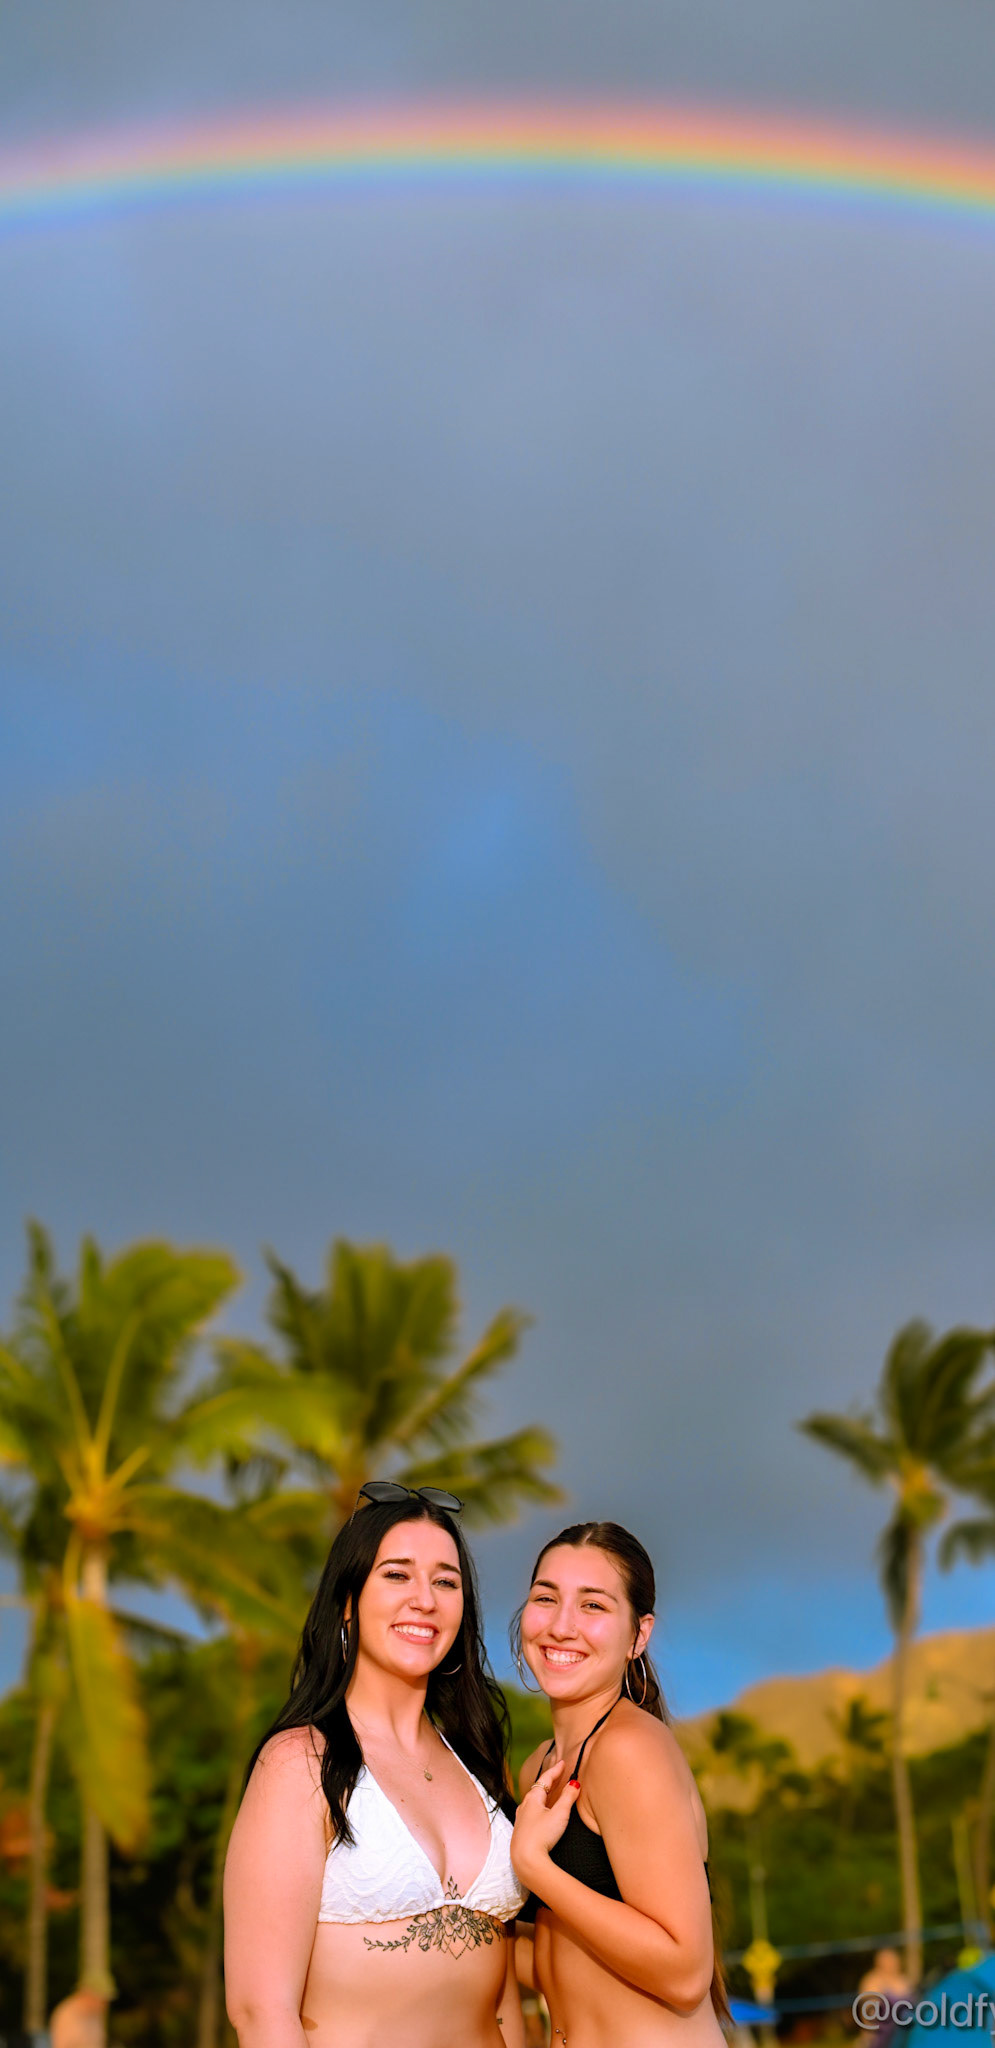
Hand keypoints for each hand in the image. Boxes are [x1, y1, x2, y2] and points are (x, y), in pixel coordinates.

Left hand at [511, 1759, 579, 1888]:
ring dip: (543, 1793)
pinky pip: (531, 1811)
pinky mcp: (521, 1831)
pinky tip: (541, 1812)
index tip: (562, 1762)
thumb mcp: (559, 1815)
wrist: (525, 1860)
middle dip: (549, 1781)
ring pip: (533, 1800)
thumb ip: (567, 1798)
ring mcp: (521, 1819)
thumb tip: (574, 1783)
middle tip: (559, 1774)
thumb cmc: (542, 1835)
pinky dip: (539, 1805)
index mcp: (532, 1798)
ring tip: (551, 1791)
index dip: (555, 1770)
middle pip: (538, 1788)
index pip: (545, 1779)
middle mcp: (524, 1806)